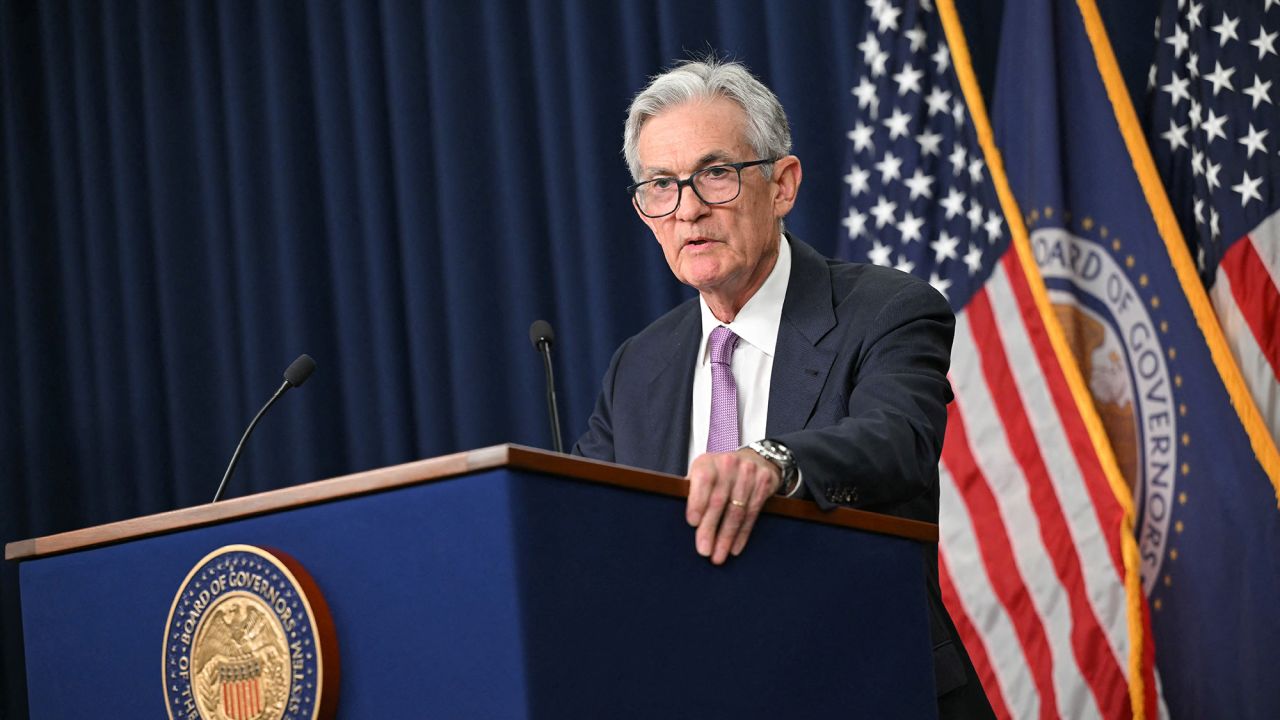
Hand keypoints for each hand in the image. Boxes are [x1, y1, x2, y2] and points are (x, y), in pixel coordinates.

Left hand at [685, 448, 781, 563]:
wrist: (755, 459)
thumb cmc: (720, 473)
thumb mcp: (703, 474)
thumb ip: (692, 492)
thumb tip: (677, 521)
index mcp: (707, 462)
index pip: (703, 480)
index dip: (698, 501)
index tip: (693, 523)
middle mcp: (729, 464)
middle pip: (719, 501)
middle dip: (710, 528)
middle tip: (704, 550)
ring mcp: (749, 472)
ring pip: (737, 511)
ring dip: (727, 537)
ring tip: (718, 555)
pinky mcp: (764, 483)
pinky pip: (752, 513)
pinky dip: (742, 534)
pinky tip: (734, 548)